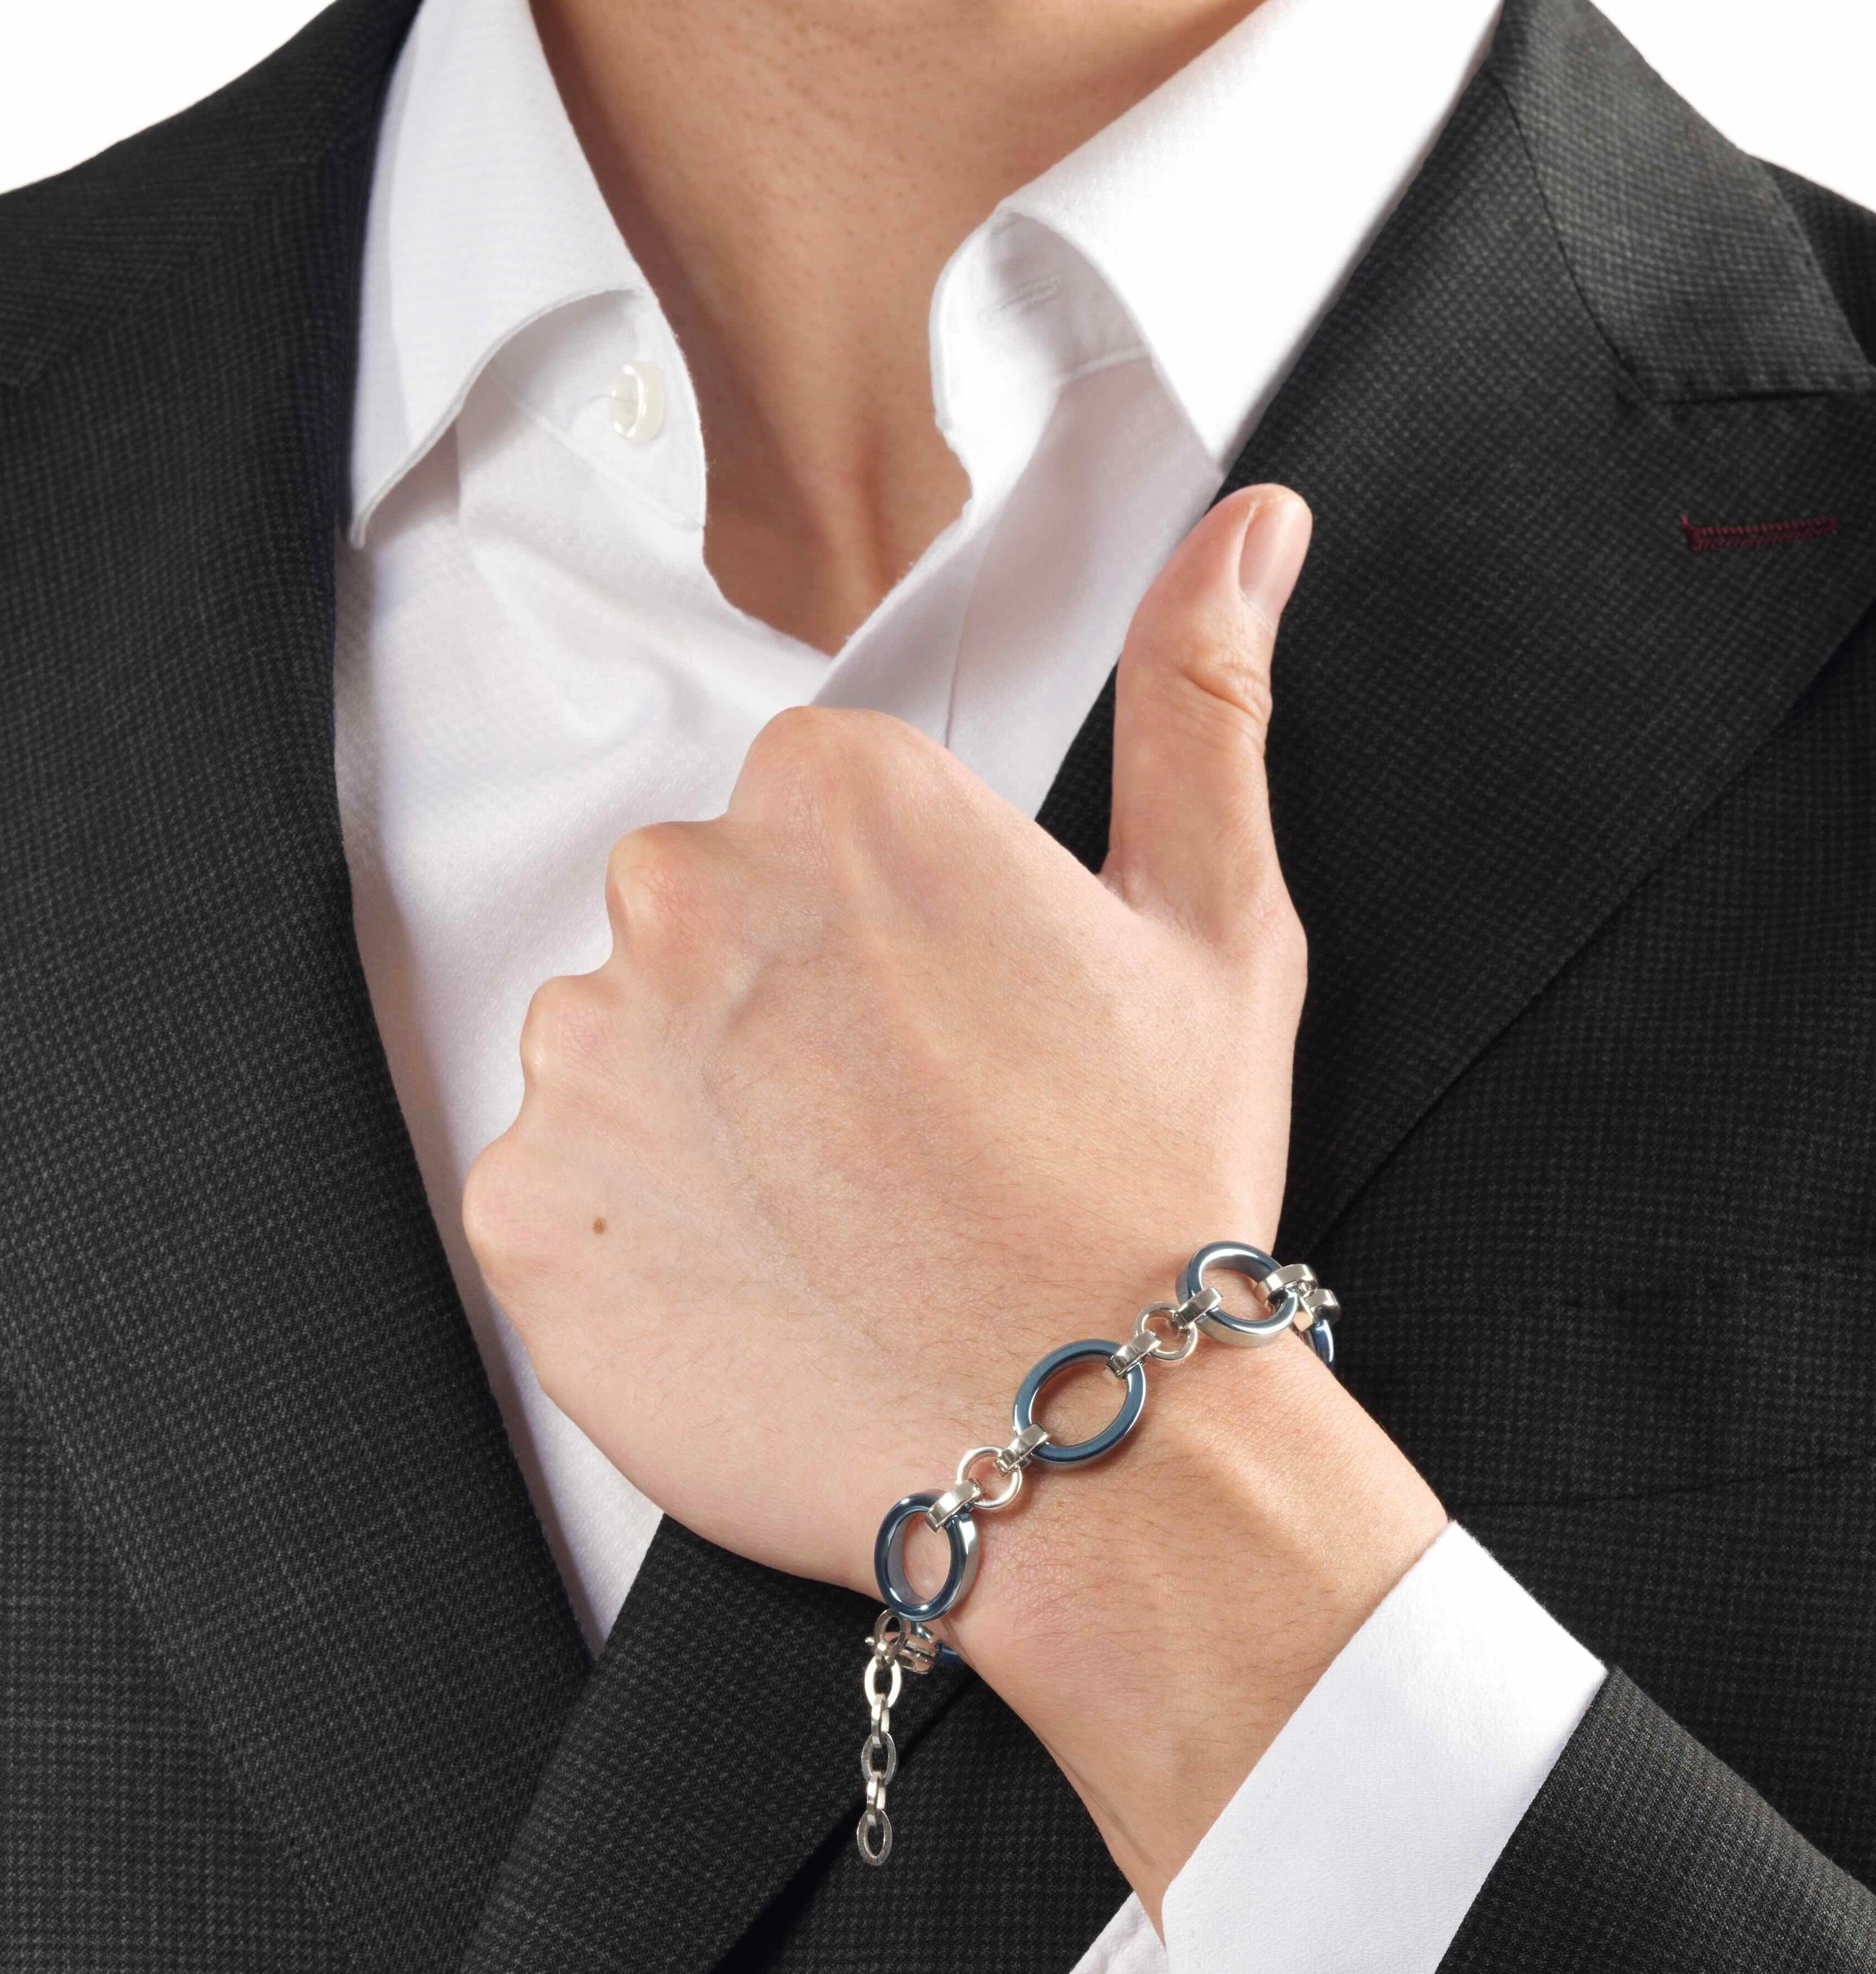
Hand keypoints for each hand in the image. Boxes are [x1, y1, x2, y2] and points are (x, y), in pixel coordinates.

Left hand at [464, 483, 1443, 1914]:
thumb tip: (1252, 528)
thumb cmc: (1153, 1190)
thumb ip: (1200, 699)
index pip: (803, 821)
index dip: (889, 942)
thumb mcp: (1216, 921)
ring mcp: (586, 1059)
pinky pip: (555, 1193)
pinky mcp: (524, 1215)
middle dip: (779, 1017)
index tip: (953, 1033)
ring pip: (616, 1054)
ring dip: (699, 1123)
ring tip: (839, 1225)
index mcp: (835, 793)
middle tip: (905, 1142)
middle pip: (697, 926)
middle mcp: (678, 892)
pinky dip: (636, 1240)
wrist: (1095, 1445)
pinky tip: (764, 1289)